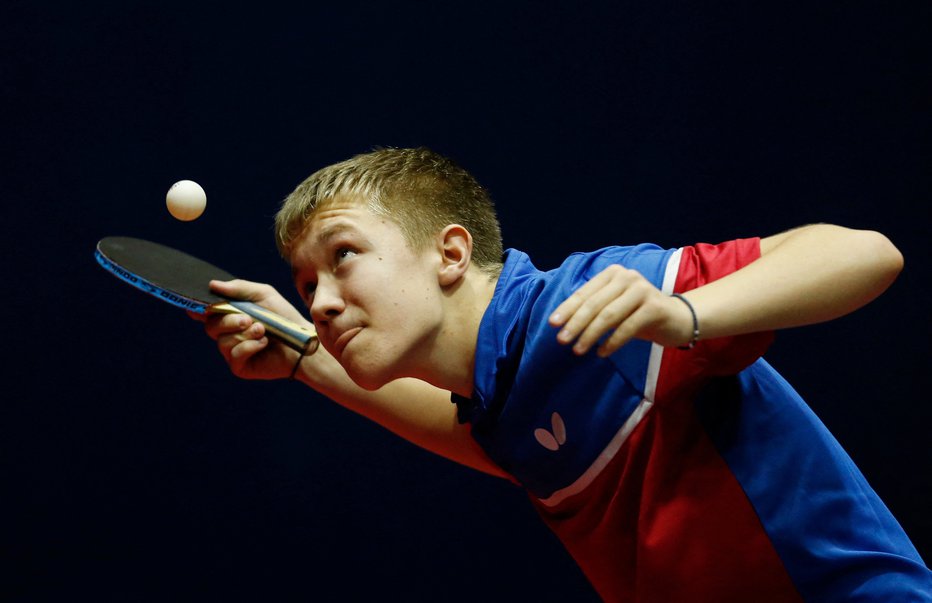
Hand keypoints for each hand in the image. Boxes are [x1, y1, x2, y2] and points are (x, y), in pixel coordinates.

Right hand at [188, 279, 312, 379]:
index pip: (205, 313)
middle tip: (247, 319)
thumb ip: (239, 288)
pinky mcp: (240, 366)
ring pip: (222, 341)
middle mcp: (227, 333)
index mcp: (230, 315)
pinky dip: (249, 347)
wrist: (302, 341)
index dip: (197, 309)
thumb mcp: (263, 295)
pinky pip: (234, 355)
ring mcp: (232, 351)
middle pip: (211, 326)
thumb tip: (212, 285)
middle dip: (228, 321)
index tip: (195, 307)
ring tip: (263, 331)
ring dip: (244, 334)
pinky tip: (264, 344)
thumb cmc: (283, 317)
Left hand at [548, 265, 692, 355]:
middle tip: (561, 340)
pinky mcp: (655, 307)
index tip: (552, 324)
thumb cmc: (638, 314)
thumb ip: (593, 309)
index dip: (567, 309)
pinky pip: (628, 327)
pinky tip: (601, 353)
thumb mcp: (614, 307)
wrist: (677, 319)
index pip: (584, 293)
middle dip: (575, 323)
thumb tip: (561, 323)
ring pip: (609, 315)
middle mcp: (627, 277)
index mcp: (612, 273)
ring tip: (578, 350)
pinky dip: (612, 341)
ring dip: (590, 334)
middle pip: (594, 304)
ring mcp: (642, 290)